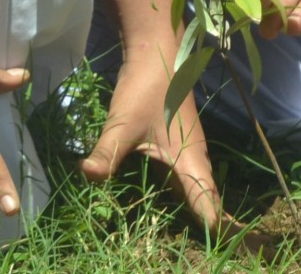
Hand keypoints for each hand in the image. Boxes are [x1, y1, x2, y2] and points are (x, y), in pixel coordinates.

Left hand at [82, 39, 221, 228]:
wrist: (157, 50)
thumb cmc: (145, 89)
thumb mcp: (122, 124)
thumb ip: (106, 153)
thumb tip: (88, 176)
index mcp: (190, 161)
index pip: (208, 204)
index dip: (211, 228)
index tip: (212, 249)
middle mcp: (196, 158)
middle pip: (208, 199)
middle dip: (206, 223)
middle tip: (203, 247)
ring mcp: (191, 148)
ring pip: (200, 185)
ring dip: (197, 207)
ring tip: (191, 233)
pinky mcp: (181, 141)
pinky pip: (189, 174)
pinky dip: (186, 191)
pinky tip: (171, 200)